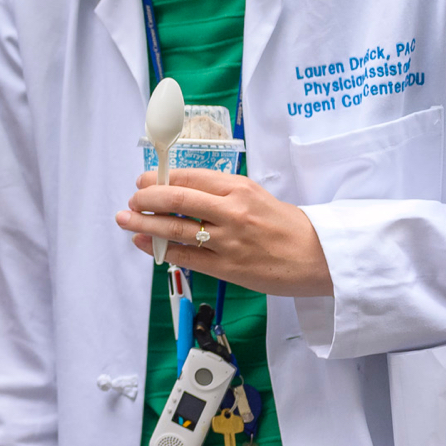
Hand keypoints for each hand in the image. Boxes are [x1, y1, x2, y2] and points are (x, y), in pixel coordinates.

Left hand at [116, 169, 333, 296]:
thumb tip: (177, 191)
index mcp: (240, 188)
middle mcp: (233, 211)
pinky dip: (160, 250)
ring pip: (175, 229)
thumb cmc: (286, 226)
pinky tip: (145, 244)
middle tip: (131, 200)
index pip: (189, 177)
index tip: (142, 181)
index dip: (159, 178)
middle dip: (145, 198)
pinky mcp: (229, 268)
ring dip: (144, 224)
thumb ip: (220, 193)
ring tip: (125, 219)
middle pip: (176, 199)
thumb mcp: (256, 196)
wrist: (320, 257)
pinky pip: (186, 257)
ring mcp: (229, 241)